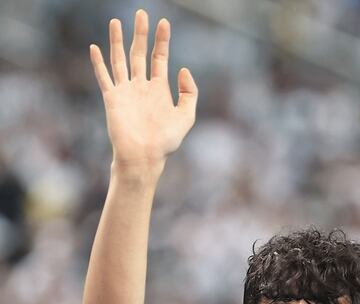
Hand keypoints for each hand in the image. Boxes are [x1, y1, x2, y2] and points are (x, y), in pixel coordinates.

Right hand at [89, 9, 197, 166]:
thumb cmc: (166, 141)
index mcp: (159, 90)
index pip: (159, 58)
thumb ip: (189, 92)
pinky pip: (104, 76)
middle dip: (141, 33)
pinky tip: (95, 48)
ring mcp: (126, 92)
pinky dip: (99, 63)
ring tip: (115, 21)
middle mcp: (141, 87)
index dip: (162, 40)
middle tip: (141, 13)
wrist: (144, 156)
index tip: (164, 22)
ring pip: (120, 60)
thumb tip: (182, 68)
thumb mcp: (186, 116)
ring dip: (118, 41)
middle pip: (139, 53)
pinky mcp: (112, 98)